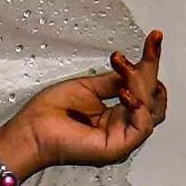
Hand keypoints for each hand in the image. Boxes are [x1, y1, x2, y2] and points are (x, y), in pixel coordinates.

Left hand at [0, 31, 168, 180]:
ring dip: (141, 84)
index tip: (155, 38)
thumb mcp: (87, 87)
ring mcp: (122, 138)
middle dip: (151, 71)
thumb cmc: (49, 113)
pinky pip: (142, 127)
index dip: (151, 64)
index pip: (144, 90)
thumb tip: (134, 69)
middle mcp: (123, 127)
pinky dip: (138, 106)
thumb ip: (113, 81)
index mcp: (116, 115)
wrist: (31, 130)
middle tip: (148, 47)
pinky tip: (125, 92)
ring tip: (124, 68)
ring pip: (151, 110)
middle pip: (154, 99)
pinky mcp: (118, 147)